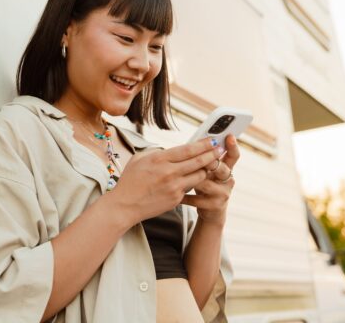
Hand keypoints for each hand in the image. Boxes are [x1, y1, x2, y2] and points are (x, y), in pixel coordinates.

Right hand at [109, 137, 223, 223]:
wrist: (124, 205)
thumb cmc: (130, 181)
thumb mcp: (139, 159)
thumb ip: (156, 153)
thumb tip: (170, 150)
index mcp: (159, 159)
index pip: (188, 149)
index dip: (203, 144)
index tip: (212, 139)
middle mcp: (169, 172)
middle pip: (198, 161)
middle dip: (212, 154)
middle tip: (220, 149)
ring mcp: (173, 187)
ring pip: (200, 176)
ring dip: (207, 169)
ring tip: (212, 164)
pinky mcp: (176, 199)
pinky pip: (191, 188)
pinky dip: (195, 182)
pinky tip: (198, 178)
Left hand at [181, 134, 239, 225]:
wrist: (211, 212)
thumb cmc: (206, 186)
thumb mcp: (208, 172)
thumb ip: (204, 160)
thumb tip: (195, 142)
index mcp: (226, 168)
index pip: (233, 156)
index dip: (233, 146)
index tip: (229, 136)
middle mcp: (228, 180)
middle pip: (222, 168)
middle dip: (210, 161)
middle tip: (201, 157)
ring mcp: (222, 193)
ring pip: (206, 183)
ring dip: (192, 179)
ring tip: (180, 176)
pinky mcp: (214, 205)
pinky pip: (197, 199)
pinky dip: (184, 196)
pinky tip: (175, 193)